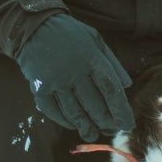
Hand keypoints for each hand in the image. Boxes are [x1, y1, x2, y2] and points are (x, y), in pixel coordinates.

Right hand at [16, 14, 133, 140]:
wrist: (34, 27)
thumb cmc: (71, 34)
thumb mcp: (96, 41)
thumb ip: (112, 63)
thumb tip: (127, 86)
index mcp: (92, 58)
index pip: (111, 89)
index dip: (121, 110)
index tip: (127, 125)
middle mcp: (74, 71)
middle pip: (94, 105)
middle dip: (106, 122)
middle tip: (111, 130)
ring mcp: (55, 81)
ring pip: (75, 112)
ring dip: (86, 126)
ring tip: (93, 134)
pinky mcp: (39, 88)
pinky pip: (54, 112)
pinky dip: (65, 121)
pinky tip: (74, 125)